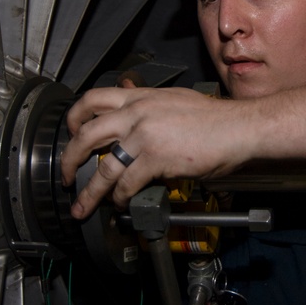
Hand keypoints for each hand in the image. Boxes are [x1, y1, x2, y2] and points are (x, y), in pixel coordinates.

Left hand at [60, 86, 250, 218]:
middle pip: (86, 134)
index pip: (94, 98)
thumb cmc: (215, 119)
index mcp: (141, 97)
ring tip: (83, 207)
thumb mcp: (175, 101)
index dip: (75, 117)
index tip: (71, 132)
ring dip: (90, 192)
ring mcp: (144, 135)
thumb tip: (135, 116)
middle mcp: (137, 113)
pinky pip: (127, 183)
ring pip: (104, 167)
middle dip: (70, 159)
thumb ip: (150, 107)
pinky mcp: (156, 158)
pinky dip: (121, 198)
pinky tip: (122, 204)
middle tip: (67, 175)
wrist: (239, 127)